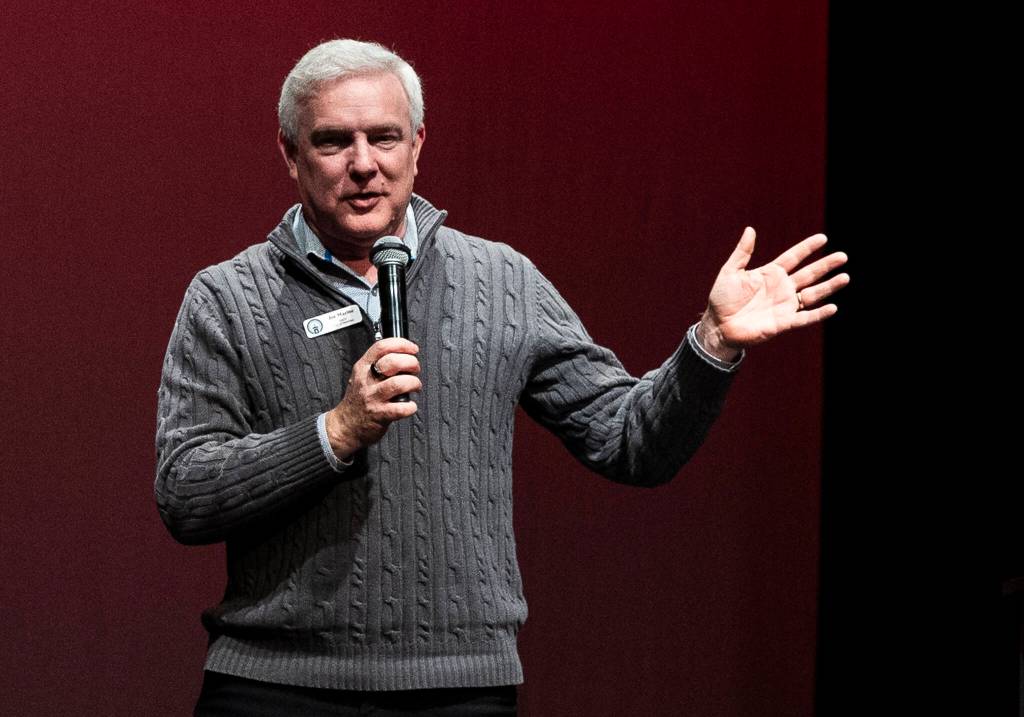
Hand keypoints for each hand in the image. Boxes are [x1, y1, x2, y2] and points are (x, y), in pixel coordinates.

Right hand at [325, 337, 421, 459]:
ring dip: (413, 383)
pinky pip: (401, 408)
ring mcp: (373, 398)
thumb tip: (404, 355)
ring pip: (399, 384)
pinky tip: (410, 405)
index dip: (401, 344)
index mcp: (363, 367)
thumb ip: (378, 364)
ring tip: (415, 387)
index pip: (382, 347)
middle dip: (411, 363)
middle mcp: (367, 381)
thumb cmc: (358, 400)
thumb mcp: (361, 376)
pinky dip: (411, 406)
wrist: (346, 426)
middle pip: (393, 362)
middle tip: (415, 370)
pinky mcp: (380, 415)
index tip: (412, 349)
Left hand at [699, 227, 848, 355]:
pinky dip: (818, 313)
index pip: (793, 257)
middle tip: (843, 256)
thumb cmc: (722, 299)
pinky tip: (832, 307)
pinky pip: (805, 318)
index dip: (807, 248)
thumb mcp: (730, 272)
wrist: (718, 326)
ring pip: (812, 294)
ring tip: (845, 277)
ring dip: (828, 287)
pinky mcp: (783, 323)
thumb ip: (742, 252)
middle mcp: (781, 288)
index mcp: (770, 274)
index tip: (823, 238)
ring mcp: (784, 305)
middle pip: (809, 274)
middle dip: (825, 265)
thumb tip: (750, 229)